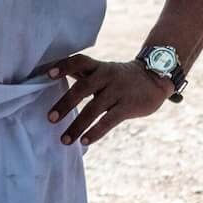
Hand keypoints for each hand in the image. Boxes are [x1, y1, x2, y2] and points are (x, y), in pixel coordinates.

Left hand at [47, 54, 171, 146]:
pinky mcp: (128, 107)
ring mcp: (117, 92)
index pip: (78, 61)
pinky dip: (95, 132)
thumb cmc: (120, 76)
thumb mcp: (103, 69)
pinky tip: (84, 141)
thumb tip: (53, 74)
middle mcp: (106, 77)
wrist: (154, 78)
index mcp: (98, 66)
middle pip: (82, 88)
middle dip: (65, 104)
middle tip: (50, 118)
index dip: (63, 66)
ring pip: (93, 109)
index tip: (47, 74)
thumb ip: (83, 73)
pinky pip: (108, 121)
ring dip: (77, 125)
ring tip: (64, 139)